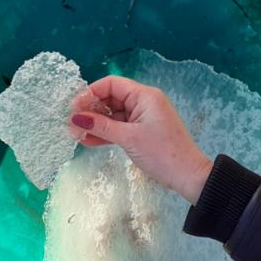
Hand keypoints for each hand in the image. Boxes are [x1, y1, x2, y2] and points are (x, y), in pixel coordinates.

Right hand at [70, 76, 212, 203]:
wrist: (188, 176)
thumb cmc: (163, 153)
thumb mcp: (129, 138)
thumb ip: (101, 126)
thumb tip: (76, 118)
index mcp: (144, 96)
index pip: (112, 84)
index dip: (91, 93)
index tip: (74, 107)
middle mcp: (143, 102)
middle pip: (110, 99)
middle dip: (90, 111)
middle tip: (72, 124)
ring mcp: (142, 117)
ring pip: (112, 115)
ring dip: (95, 124)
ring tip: (76, 135)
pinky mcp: (141, 131)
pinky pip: (119, 127)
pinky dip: (105, 133)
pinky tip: (88, 141)